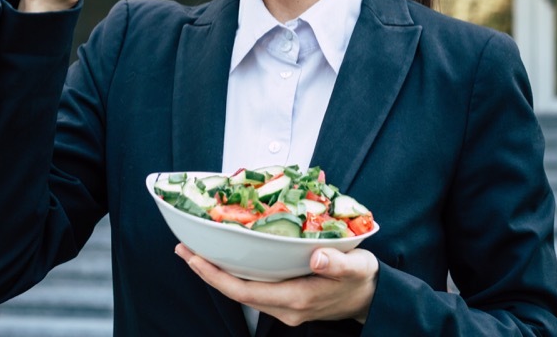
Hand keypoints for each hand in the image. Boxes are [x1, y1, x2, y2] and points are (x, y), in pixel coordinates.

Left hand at [175, 243, 378, 325]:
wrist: (372, 298)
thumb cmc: (363, 279)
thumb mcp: (357, 267)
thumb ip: (337, 263)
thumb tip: (317, 257)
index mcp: (297, 298)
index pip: (246, 291)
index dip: (217, 277)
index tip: (195, 258)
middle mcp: (285, 308)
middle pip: (236, 292)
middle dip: (207, 272)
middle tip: (184, 248)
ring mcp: (283, 307)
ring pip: (241, 292)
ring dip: (217, 274)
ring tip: (195, 251)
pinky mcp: (284, 301)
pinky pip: (251, 290)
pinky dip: (233, 275)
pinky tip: (225, 259)